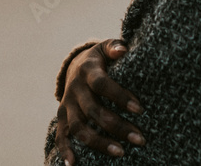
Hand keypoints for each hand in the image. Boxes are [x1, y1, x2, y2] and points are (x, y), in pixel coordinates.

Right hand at [55, 39, 144, 164]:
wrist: (75, 66)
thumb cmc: (100, 59)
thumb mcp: (106, 48)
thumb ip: (114, 47)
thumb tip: (122, 49)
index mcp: (88, 70)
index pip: (102, 84)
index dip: (119, 96)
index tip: (140, 109)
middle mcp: (75, 89)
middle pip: (93, 110)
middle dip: (117, 125)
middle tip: (139, 138)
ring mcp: (67, 104)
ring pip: (79, 127)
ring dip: (98, 142)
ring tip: (120, 152)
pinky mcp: (62, 117)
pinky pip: (61, 136)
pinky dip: (65, 151)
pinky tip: (73, 165)